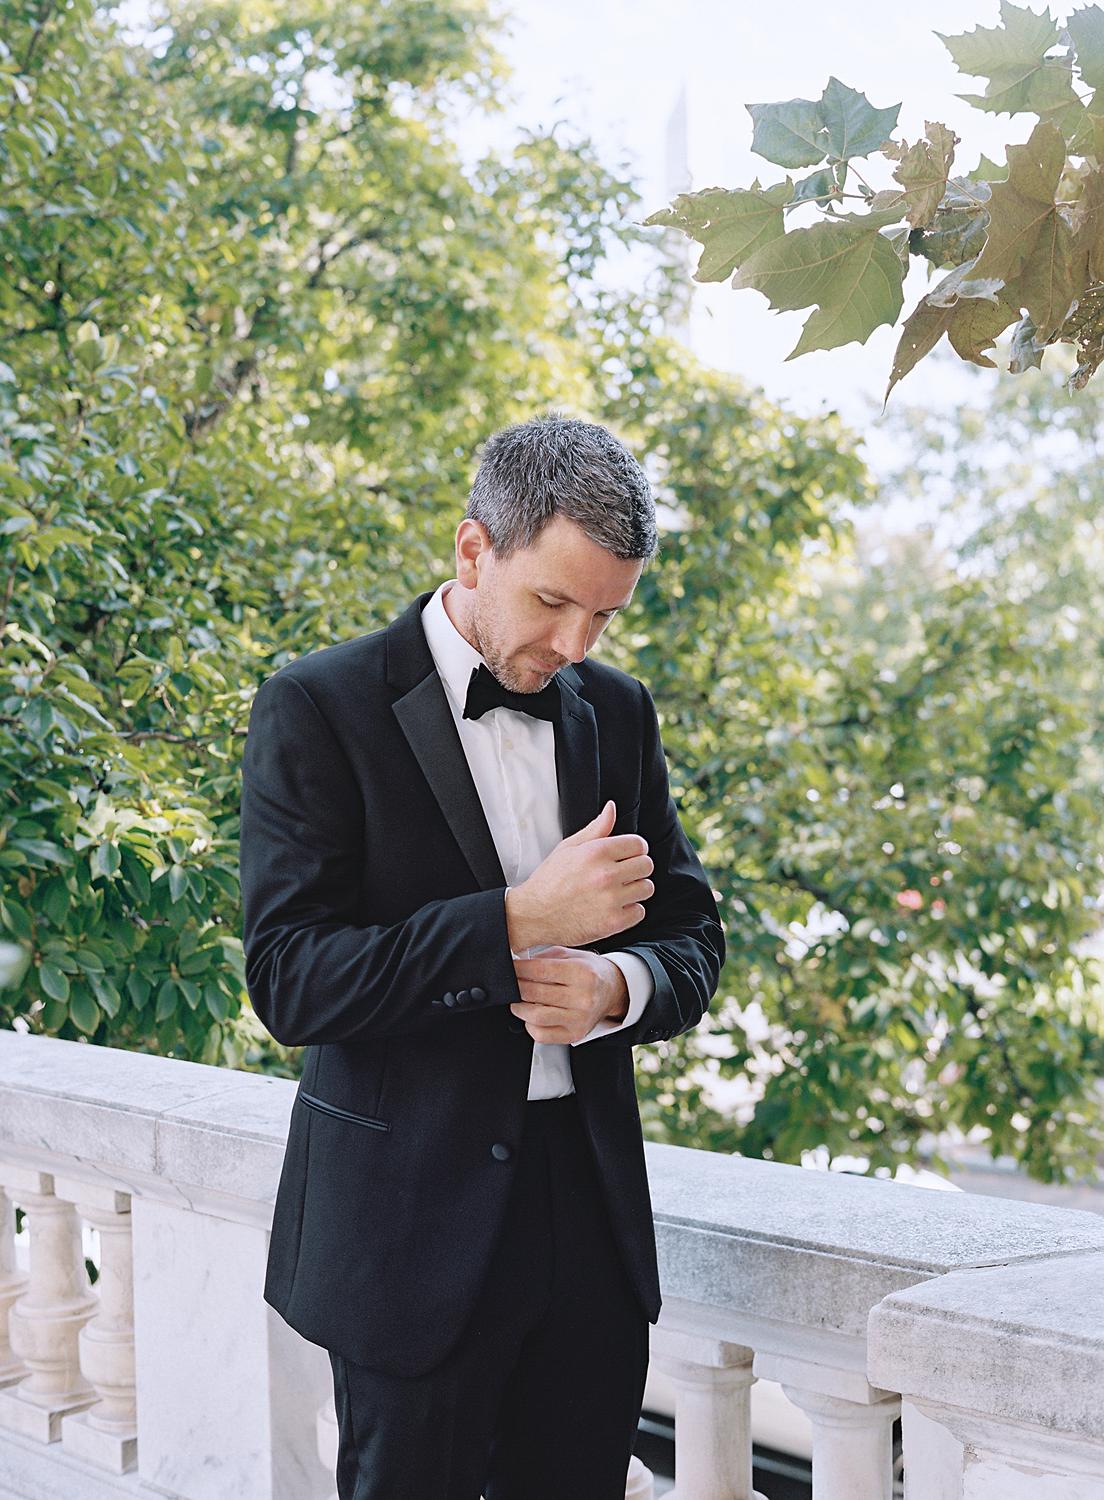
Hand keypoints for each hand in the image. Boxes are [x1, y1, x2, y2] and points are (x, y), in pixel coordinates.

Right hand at [504, 801, 653, 949]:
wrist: (533, 914)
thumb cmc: (550, 880)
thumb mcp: (568, 848)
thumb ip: (595, 829)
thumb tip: (611, 808)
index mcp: (596, 852)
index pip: (639, 844)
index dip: (636, 849)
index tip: (629, 855)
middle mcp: (605, 874)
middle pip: (646, 865)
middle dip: (637, 868)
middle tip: (624, 874)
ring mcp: (610, 899)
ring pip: (646, 888)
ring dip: (635, 889)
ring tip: (619, 891)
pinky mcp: (612, 922)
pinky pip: (639, 912)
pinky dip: (630, 911)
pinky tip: (615, 907)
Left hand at [510, 948, 629, 1044]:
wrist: (613, 991)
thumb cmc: (590, 972)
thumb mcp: (573, 954)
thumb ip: (546, 957)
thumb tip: (519, 962)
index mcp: (582, 973)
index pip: (540, 971)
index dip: (519, 969)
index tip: (510, 967)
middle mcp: (583, 998)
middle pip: (535, 993)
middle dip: (516, 986)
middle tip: (511, 981)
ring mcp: (579, 1019)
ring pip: (536, 1016)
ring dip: (519, 1007)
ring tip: (518, 999)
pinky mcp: (574, 1035)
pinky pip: (541, 1034)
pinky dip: (529, 1024)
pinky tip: (531, 1014)